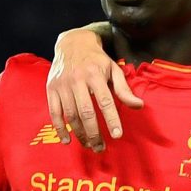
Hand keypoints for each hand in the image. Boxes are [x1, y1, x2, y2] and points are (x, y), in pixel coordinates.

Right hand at [46, 27, 142, 150]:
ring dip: (80, 134)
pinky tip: (68, 140)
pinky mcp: (51, 88)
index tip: (117, 135)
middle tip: (101, 148)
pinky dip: (60, 128)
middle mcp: (77, 80)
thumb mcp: (113, 69)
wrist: (72, 43)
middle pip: (86, 112)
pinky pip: (54, 112)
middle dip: (94, 133)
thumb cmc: (96, 60)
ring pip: (71, 115)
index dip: (111, 120)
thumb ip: (124, 89)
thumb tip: (139, 106)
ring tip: (89, 145)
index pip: (105, 101)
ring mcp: (62, 85)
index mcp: (95, 74)